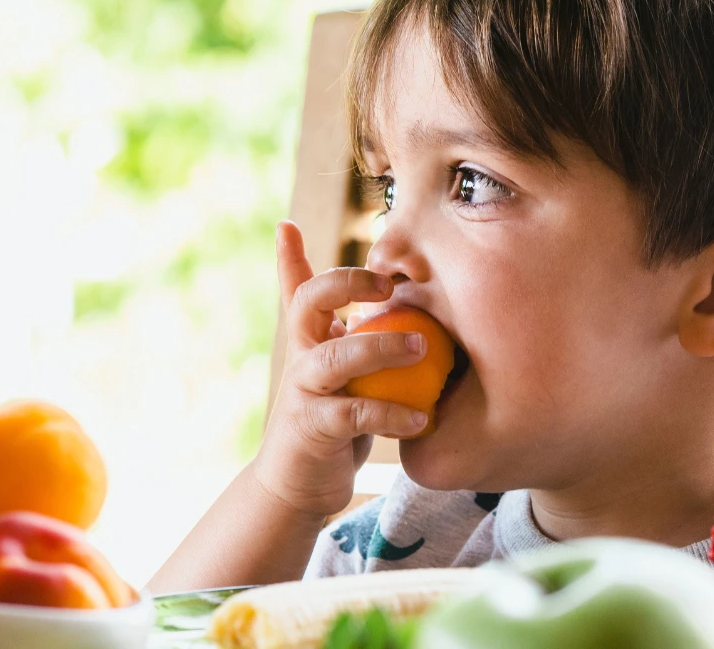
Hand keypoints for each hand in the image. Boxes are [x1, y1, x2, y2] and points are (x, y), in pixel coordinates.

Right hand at [250, 221, 429, 518]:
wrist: (299, 485)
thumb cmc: (331, 421)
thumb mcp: (341, 374)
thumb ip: (355, 337)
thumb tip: (403, 311)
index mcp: (308, 339)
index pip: (298, 288)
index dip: (290, 257)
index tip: (293, 228)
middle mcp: (300, 357)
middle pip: (309, 302)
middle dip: (348, 283)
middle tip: (391, 284)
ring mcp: (304, 391)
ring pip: (338, 356)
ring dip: (382, 347)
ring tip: (423, 347)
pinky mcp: (314, 428)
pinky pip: (357, 413)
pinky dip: (394, 414)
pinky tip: (422, 419)